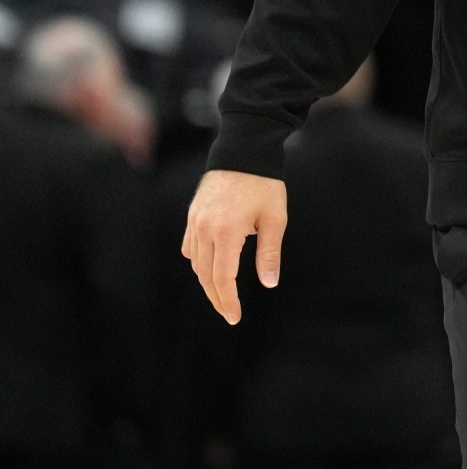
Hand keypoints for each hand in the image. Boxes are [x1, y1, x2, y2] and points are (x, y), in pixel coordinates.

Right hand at [181, 169, 286, 324]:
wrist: (243, 151)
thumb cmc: (264, 185)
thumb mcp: (275, 219)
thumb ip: (269, 253)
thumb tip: (269, 283)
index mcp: (227, 231)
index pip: (223, 277)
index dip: (228, 301)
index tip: (234, 317)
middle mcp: (205, 229)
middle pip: (205, 276)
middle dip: (217, 298)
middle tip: (229, 314)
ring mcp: (194, 222)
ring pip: (195, 263)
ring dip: (207, 282)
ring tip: (223, 295)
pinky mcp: (191, 216)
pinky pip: (190, 247)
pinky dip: (199, 262)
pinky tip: (211, 268)